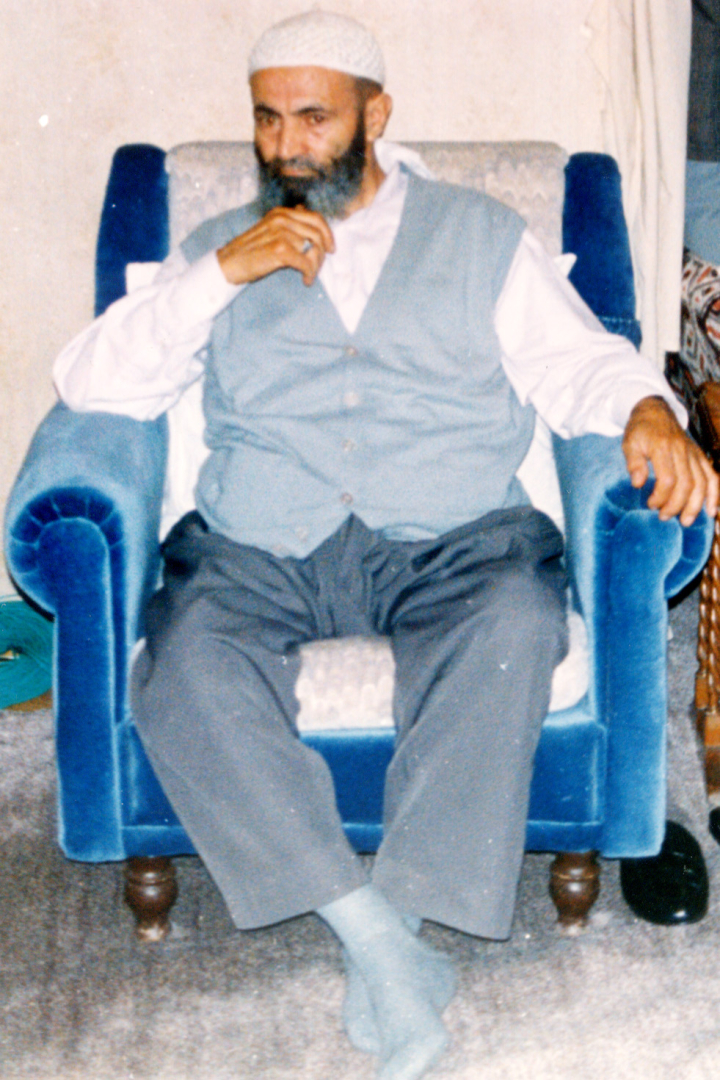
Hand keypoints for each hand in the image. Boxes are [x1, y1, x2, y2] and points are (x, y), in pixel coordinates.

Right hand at [217, 206, 334, 287]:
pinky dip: (309, 274)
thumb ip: (288, 221)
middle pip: (318, 232)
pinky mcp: (280, 250)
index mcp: (281, 212)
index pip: (315, 217)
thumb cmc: (250, 250)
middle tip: (319, 265)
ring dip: (316, 265)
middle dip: (323, 252)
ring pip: (314, 248)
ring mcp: (282, 233)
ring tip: (308, 275)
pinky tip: (305, 280)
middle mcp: (283, 219)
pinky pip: (306, 263)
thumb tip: (304, 210)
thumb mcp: (269, 228)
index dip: (327, 233)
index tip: (330, 247)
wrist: (229, 263)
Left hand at [622, 396, 718, 525]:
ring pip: (702, 482)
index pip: (668, 479)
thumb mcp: (629, 443)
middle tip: (664, 517)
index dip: (661, 496)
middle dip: (676, 505)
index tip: (650, 504)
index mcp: (663, 447)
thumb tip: (638, 483)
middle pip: (687, 484)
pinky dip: (714, 494)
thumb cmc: (640, 430)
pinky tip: (712, 510)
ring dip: (695, 505)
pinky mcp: (700, 456)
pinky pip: (712, 476)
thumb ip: (634, 463)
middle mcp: (683, 451)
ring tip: (686, 521)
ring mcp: (694, 454)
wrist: (655, 410)